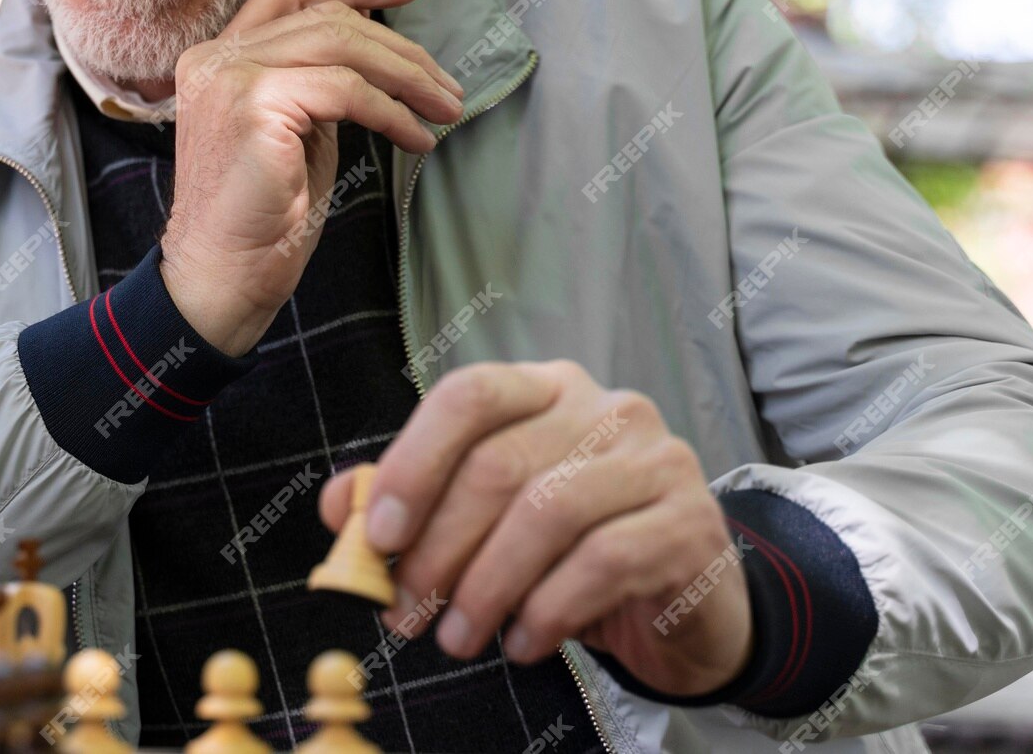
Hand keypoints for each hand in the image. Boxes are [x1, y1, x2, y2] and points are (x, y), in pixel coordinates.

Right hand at [159, 0, 463, 356]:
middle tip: (446, 82)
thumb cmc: (261, 219)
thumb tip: (381, 56)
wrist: (222, 278)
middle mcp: (215, 57)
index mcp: (218, 57)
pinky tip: (416, 138)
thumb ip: (317, 84)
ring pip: (340, 44)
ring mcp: (231, 76)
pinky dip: (393, 112)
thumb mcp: (294, 131)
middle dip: (398, 45)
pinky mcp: (254, 104)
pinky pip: (346, 90)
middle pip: (325, 16)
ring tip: (444, 108)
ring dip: (406, 76)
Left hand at [320, 361, 751, 694]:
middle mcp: (606, 409)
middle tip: (406, 613)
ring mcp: (656, 461)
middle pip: (499, 465)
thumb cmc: (572, 553)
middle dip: (439, 548)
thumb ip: (417, 502)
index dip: (414, 462)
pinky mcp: (691, 524)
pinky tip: (521, 643)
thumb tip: (342, 507)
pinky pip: (603, 562)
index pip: (470, 395)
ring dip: (486, 587)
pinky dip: (547, 610)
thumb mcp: (490, 523)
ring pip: (547, 514)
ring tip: (457, 637)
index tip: (379, 537)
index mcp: (546, 390)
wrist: (685, 607)